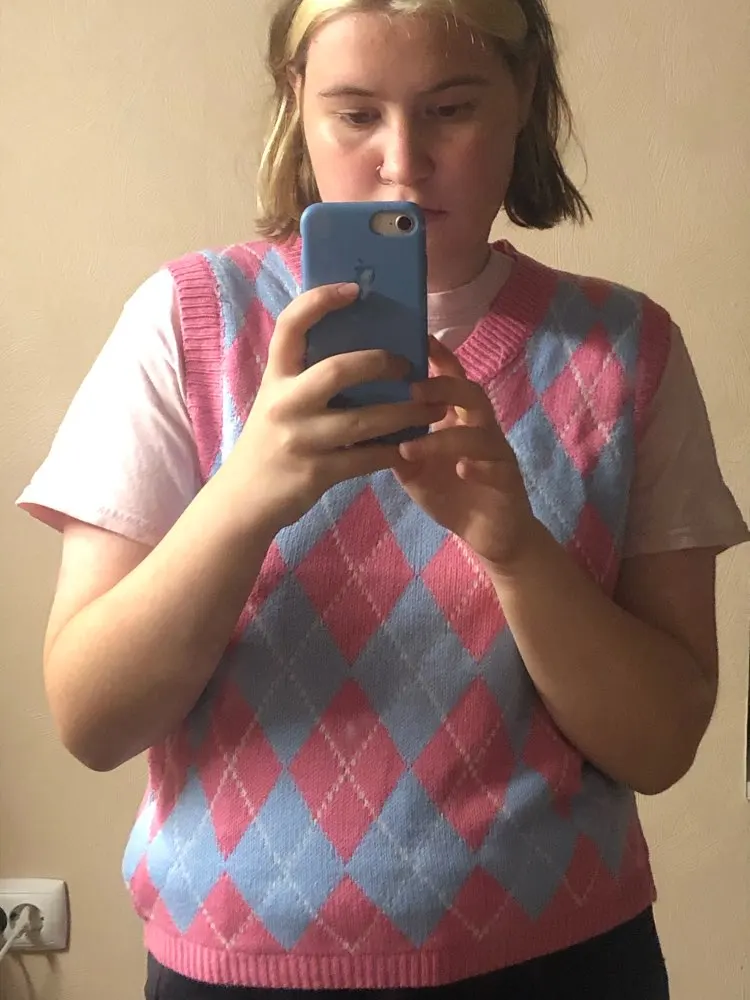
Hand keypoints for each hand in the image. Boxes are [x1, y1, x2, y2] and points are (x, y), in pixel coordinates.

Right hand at [220, 284, 447, 530]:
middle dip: (381, 364)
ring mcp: (301, 439)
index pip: (290, 325)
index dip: (320, 300)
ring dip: (406, 412)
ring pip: (365, 420)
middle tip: (410, 365)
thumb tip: (360, 343)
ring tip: (436, 408)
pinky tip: (414, 444)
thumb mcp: (278, 401)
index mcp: (276, 377)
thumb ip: (306, 376)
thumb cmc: (270, 441)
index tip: (353, 289)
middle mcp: (285, 403)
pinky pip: (367, 457)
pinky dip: (394, 450)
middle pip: (337, 370)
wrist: (243, 499)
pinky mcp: (317, 472)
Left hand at [395, 337, 537, 571]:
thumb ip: (396, 444)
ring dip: (445, 438)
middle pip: (471, 395)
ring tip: (412, 446)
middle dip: (443, 388)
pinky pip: (496, 468)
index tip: (418, 339)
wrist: (492, 536)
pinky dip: (478, 467)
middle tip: (411, 389)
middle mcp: (482, 430)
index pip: (452, 380)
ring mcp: (497, 454)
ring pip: (479, 434)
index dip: (440, 358)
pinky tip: (462, 470)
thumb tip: (362, 422)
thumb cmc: (453, 494)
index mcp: (460, 421)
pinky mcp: (508, 481)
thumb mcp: (415, 469)